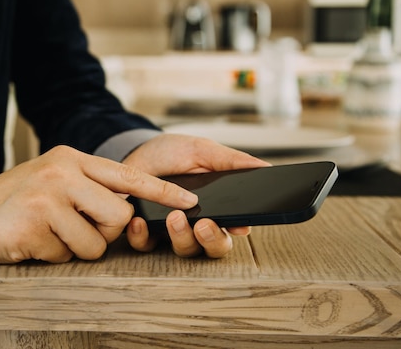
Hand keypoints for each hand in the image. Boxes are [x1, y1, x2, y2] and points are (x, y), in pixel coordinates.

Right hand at [0, 145, 197, 263]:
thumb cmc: (11, 201)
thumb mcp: (51, 180)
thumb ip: (88, 188)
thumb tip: (127, 208)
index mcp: (71, 158)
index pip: (128, 174)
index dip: (162, 190)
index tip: (189, 201)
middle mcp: (62, 171)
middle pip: (119, 216)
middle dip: (104, 234)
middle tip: (76, 231)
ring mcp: (47, 196)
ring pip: (95, 242)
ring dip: (75, 249)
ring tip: (48, 234)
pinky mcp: (33, 223)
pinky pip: (65, 256)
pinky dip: (51, 256)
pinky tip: (30, 241)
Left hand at [122, 133, 269, 257]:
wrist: (135, 151)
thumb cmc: (172, 153)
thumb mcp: (202, 150)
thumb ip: (232, 161)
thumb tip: (265, 166)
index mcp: (217, 206)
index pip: (234, 226)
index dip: (237, 229)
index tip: (237, 225)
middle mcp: (197, 224)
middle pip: (214, 247)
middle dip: (212, 240)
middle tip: (203, 225)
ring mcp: (172, 231)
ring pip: (185, 250)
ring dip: (181, 237)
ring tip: (174, 217)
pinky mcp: (146, 233)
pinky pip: (146, 245)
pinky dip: (143, 236)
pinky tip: (140, 221)